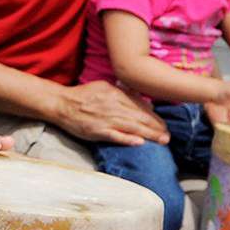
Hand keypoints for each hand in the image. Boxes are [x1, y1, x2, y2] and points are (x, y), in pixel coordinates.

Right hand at [53, 81, 168, 145]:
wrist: (60, 104)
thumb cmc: (83, 96)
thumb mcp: (104, 87)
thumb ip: (123, 92)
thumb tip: (144, 101)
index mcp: (114, 93)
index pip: (139, 105)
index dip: (154, 116)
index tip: (163, 124)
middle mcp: (112, 105)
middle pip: (139, 117)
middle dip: (156, 127)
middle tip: (168, 136)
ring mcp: (104, 118)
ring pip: (132, 126)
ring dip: (149, 134)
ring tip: (162, 140)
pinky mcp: (97, 131)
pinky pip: (114, 135)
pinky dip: (127, 139)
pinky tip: (139, 142)